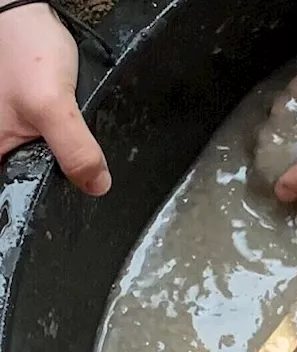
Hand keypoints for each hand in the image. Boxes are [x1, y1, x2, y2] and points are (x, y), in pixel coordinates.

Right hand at [0, 4, 109, 194]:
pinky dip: (71, 141)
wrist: (23, 16)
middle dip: (64, 175)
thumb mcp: (54, 106)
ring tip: (83, 146)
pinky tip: (81, 134)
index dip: (48, 199)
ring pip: (49, 161)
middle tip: (85, 162)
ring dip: (69, 158)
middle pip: (36, 178)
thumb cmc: (24, 52)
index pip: (19, 194)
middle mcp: (0, 145)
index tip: (75, 197)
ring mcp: (13, 133)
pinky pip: (54, 143)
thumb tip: (96, 186)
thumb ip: (75, 149)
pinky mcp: (29, 121)